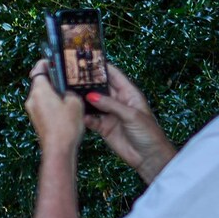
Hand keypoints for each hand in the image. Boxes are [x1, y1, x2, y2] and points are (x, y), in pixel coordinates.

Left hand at [25, 58, 87, 153]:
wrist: (58, 149)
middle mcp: (31, 98)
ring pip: (41, 94)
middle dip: (51, 78)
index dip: (46, 63)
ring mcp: (32, 110)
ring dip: (51, 91)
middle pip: (39, 82)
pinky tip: (64, 105)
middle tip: (66, 76)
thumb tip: (65, 90)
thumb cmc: (66, 125)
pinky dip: (50, 102)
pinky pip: (42, 104)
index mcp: (39, 90)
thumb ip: (69, 91)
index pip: (38, 69)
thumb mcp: (75, 102)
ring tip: (67, 91)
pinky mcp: (35, 119)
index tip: (54, 61)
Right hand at [81, 61, 176, 182]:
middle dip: (88, 82)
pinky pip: (91, 119)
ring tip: (69, 93)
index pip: (114, 75)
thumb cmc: (148, 133)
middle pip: (101, 87)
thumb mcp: (131, 115)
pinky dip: (84, 116)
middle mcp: (118, 101)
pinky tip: (76, 113)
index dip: (102, 67)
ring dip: (84, 99)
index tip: (88, 59)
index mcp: (129, 94)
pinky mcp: (104, 127)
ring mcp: (110, 114)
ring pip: (93, 103)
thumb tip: (91, 95)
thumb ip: (111, 104)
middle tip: (72, 76)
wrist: (149, 157)